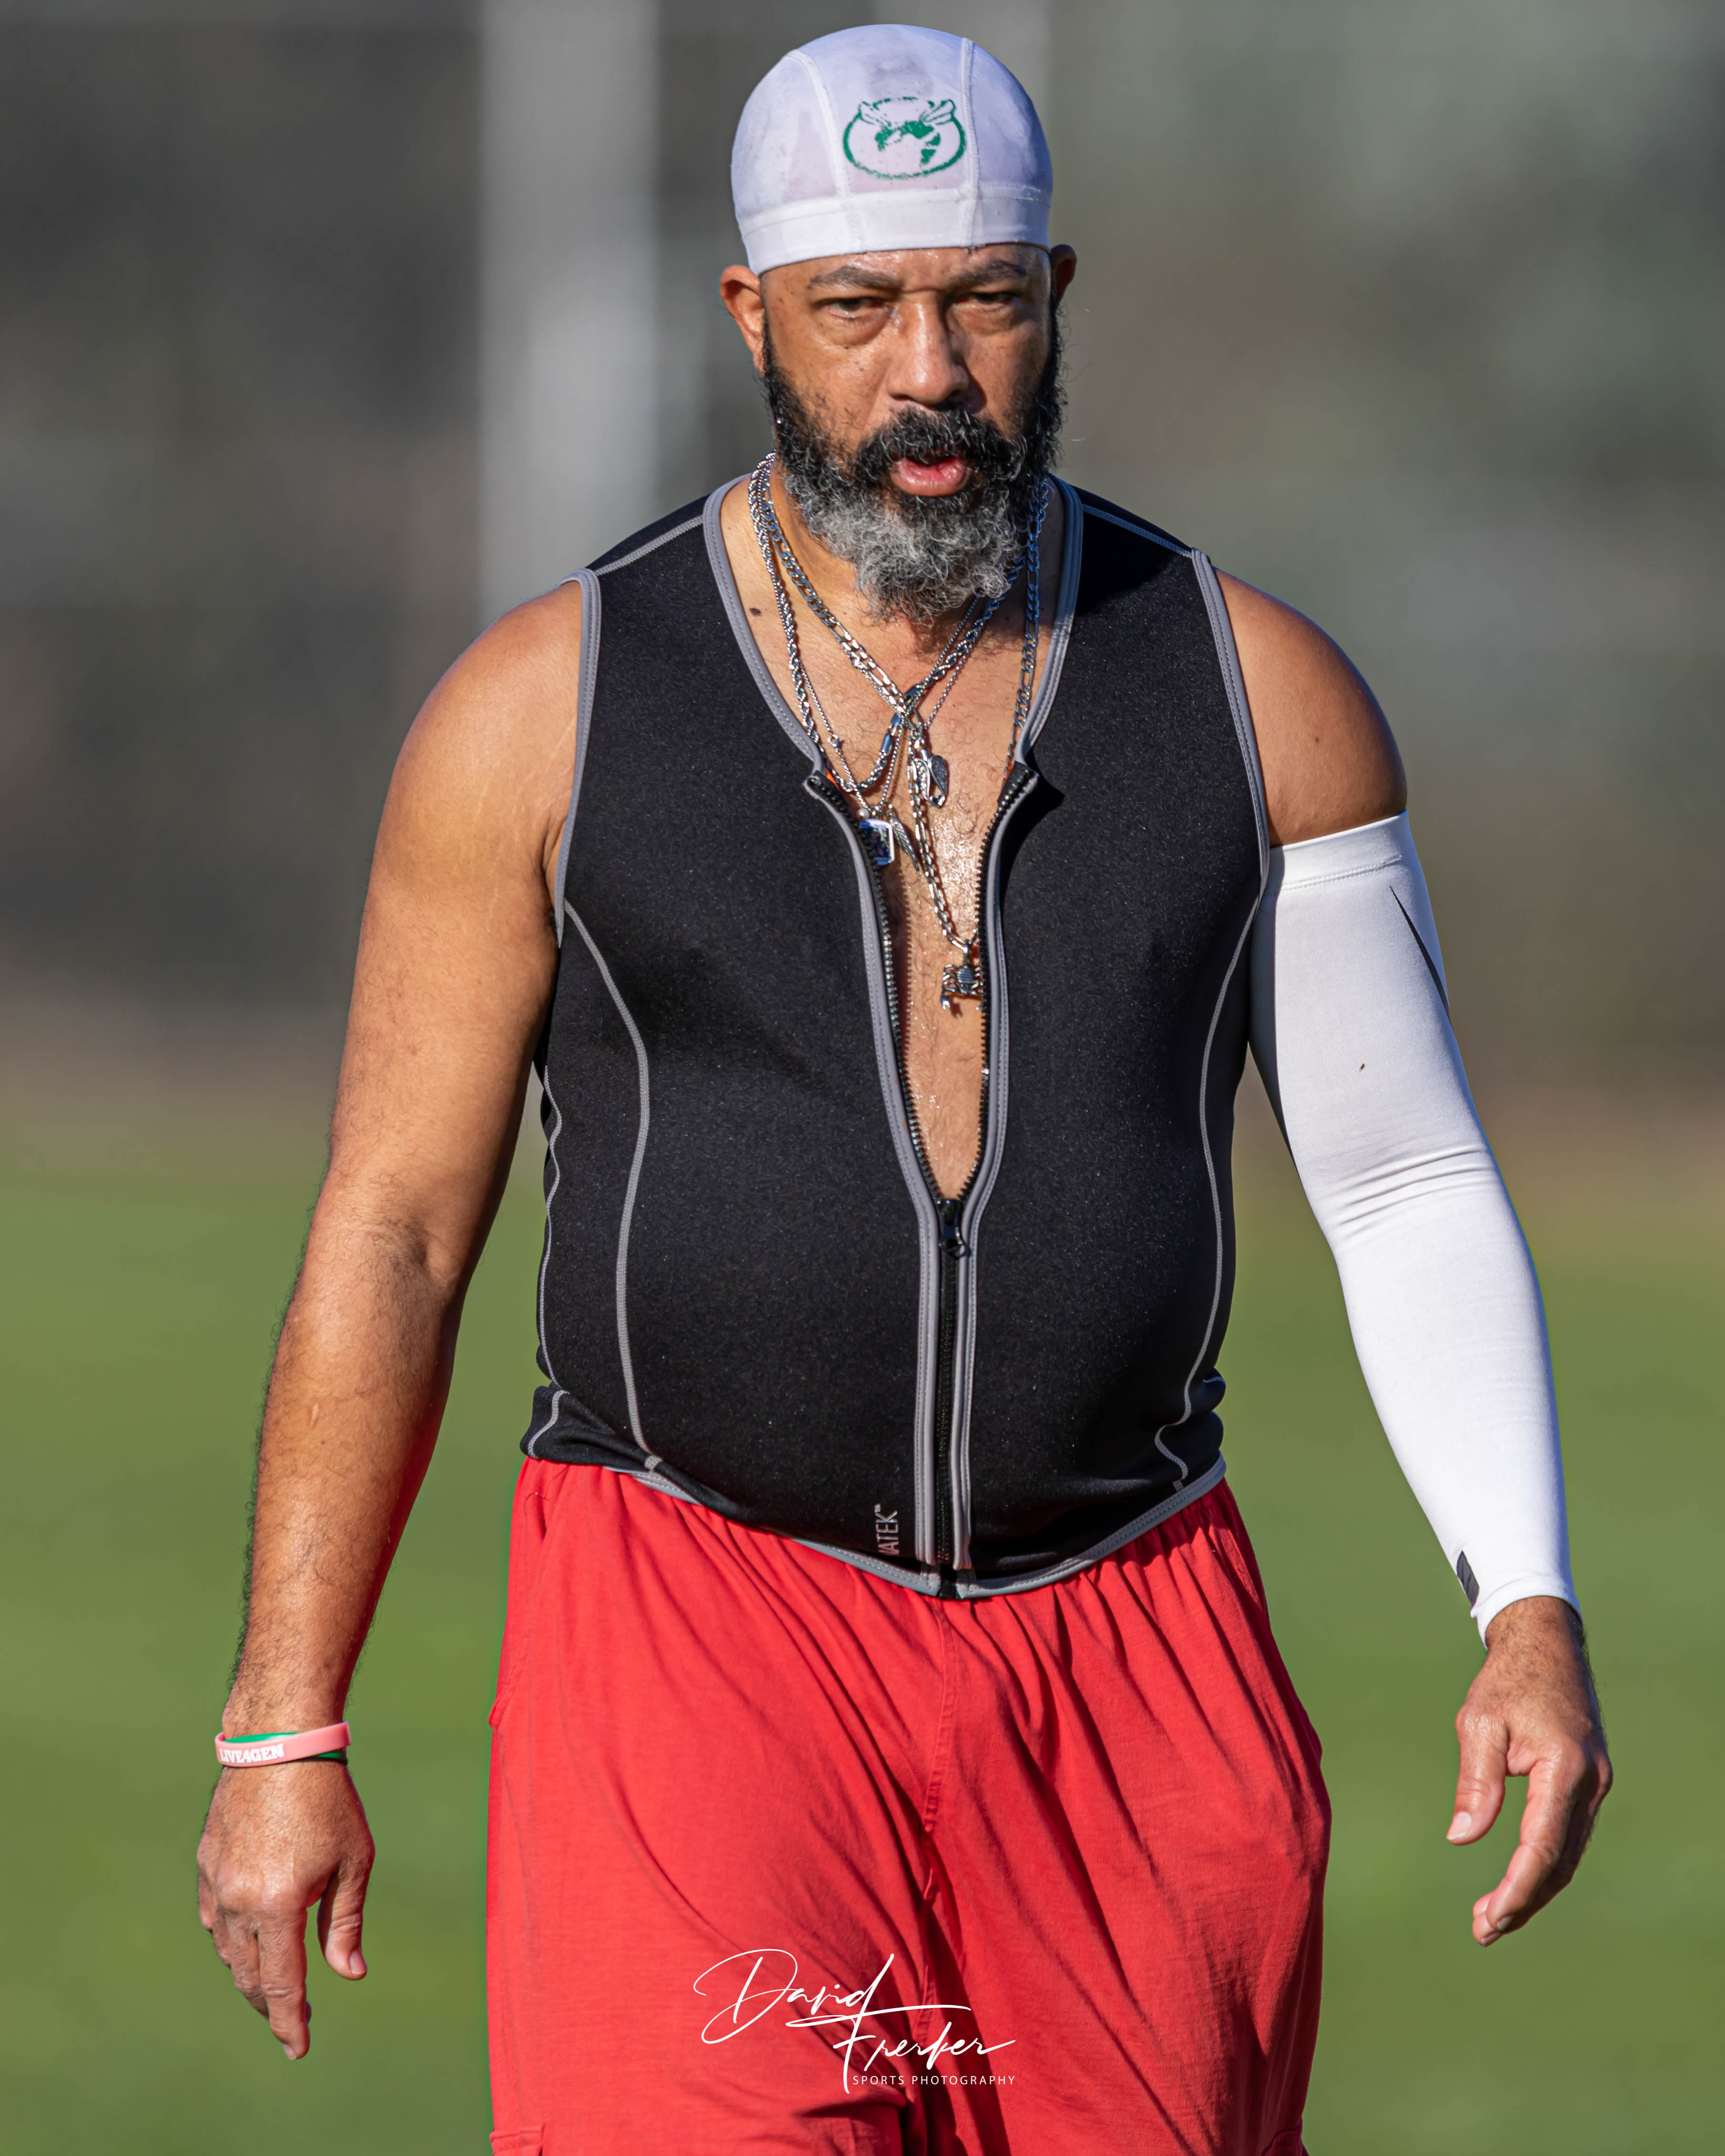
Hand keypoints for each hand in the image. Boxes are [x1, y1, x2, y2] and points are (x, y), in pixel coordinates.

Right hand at [197, 1762, 374, 2057]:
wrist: (279, 1743)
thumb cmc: (328, 1798)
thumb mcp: (353, 1862)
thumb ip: (345, 1923)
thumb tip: (349, 1975)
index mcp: (279, 1904)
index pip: (281, 1984)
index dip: (290, 2022)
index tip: (299, 2049)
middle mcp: (239, 1901)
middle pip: (250, 1976)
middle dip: (271, 2005)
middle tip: (294, 2021)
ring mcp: (216, 1883)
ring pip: (228, 1951)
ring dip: (250, 1974)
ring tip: (275, 1985)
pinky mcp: (206, 1865)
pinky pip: (215, 1920)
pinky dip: (232, 1939)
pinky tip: (249, 1940)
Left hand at [1446, 1595, 1610, 1943]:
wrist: (1545, 1646)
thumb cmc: (1507, 1681)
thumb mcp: (1480, 1722)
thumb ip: (1476, 1782)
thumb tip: (1462, 1839)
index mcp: (1565, 1769)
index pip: (1541, 1847)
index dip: (1516, 1889)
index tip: (1488, 1919)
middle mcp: (1590, 1783)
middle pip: (1560, 1862)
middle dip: (1524, 1901)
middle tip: (1484, 1930)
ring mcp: (1595, 1785)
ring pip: (1567, 1854)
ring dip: (1534, 1889)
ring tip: (1493, 1918)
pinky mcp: (1589, 1784)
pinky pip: (1569, 1837)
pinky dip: (1545, 1864)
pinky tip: (1518, 1880)